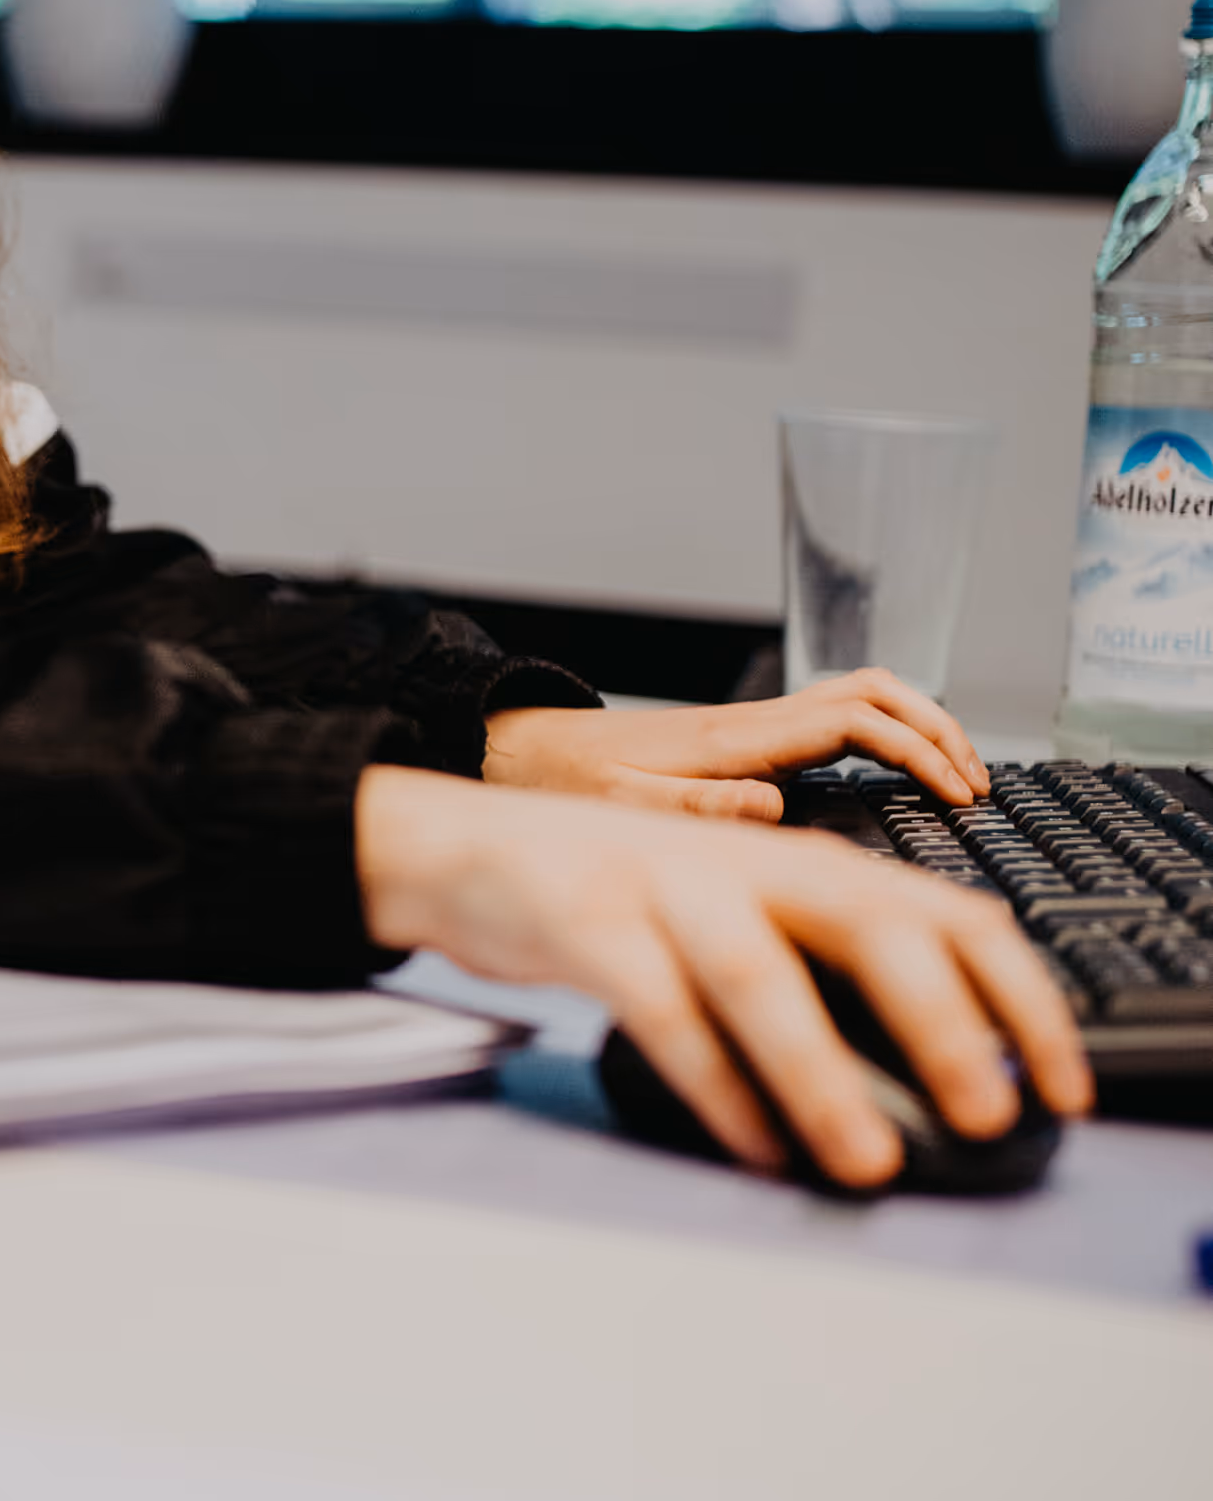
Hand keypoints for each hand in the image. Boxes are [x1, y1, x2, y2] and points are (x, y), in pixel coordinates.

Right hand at [355, 766, 1090, 1187]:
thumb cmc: (621, 897)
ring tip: (863, 1160)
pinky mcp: (589, 924)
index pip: (949, 916)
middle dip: (944, 1022)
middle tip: (988, 1110)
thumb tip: (932, 1084)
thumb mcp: (743, 916)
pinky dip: (711, 1082)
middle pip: (874, 929)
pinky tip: (748, 1142)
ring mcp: (666, 888)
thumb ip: (827, 976)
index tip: (1060, 1082)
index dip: (1018, 998)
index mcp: (809, 866)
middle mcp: (750, 866)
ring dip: (820, 1074)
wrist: (469, 848)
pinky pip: (661, 1009)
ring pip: (761, 976)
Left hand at [483, 669, 988, 822]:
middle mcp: (755, 723)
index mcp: (738, 741)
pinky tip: (899, 777)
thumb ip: (698, 810)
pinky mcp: (748, 740)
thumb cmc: (566, 787)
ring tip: (958, 777)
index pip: (855, 721)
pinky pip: (836, 720)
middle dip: (937, 727)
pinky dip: (885, 734)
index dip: (918, 753)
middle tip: (977, 784)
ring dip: (917, 724)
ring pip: (860, 695)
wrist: (523, 756)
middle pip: (874, 690)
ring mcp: (755, 727)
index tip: (957, 797)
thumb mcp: (623, 810)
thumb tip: (776, 808)